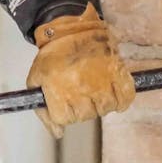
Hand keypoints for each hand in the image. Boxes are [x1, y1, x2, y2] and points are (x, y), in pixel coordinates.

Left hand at [25, 3, 135, 138]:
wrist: (70, 28)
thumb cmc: (52, 55)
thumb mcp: (36, 81)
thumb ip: (44, 111)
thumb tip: (58, 134)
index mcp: (59, 91)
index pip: (65, 119)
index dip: (62, 112)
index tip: (63, 101)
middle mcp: (81, 89)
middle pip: (84, 116)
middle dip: (79, 107)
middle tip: (77, 90)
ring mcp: (101, 82)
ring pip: (104, 109)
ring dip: (98, 102)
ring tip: (91, 85)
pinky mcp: (117, 73)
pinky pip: (125, 98)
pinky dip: (120, 99)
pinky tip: (111, 91)